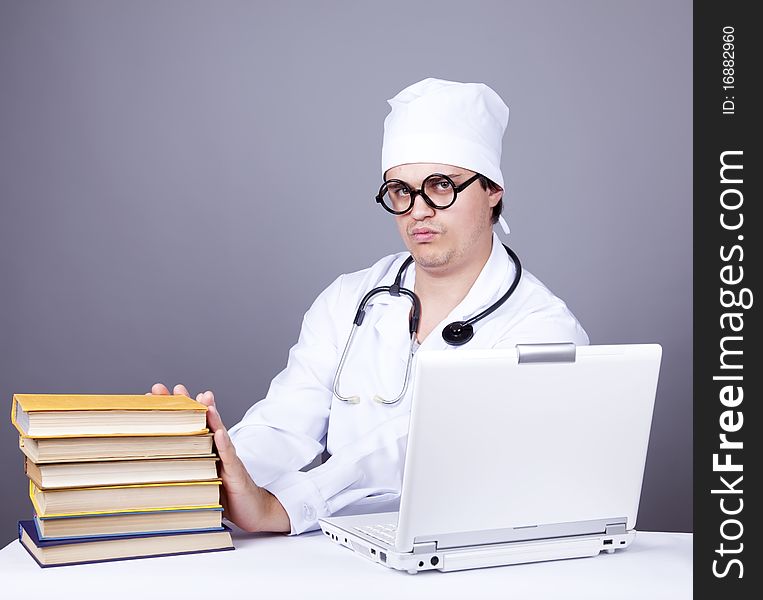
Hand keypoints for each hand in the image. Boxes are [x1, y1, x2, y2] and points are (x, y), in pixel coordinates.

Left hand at [149, 383, 290, 532]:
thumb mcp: (201, 482)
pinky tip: (220, 432)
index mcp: (205, 451)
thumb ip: (184, 472)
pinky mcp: (236, 473)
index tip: (157, 395)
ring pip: (219, 433)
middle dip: (190, 404)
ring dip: (211, 415)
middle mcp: (217, 450)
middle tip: (176, 388)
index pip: (189, 425)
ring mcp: (228, 459)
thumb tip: (151, 473)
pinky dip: (225, 443)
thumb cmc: (226, 496)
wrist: (254, 510)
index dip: (175, 410)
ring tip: (203, 399)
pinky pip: (230, 456)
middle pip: (203, 422)